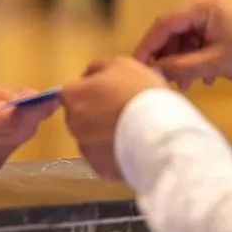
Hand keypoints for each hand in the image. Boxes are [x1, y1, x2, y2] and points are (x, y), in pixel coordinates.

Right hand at [0, 78, 57, 169]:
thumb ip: (0, 94)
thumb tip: (31, 96)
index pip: (14, 118)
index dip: (36, 107)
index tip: (51, 95)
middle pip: (21, 130)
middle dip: (34, 114)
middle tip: (39, 99)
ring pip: (20, 139)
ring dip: (25, 124)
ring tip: (18, 109)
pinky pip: (11, 147)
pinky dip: (14, 134)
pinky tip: (4, 125)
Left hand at [61, 56, 167, 180]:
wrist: (160, 131)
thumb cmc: (139, 91)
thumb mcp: (120, 64)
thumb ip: (98, 67)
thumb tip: (89, 76)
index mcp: (72, 95)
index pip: (74, 91)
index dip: (94, 90)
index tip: (114, 92)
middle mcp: (71, 123)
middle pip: (82, 115)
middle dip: (98, 113)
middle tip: (125, 109)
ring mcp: (85, 148)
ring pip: (93, 138)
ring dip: (106, 134)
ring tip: (134, 130)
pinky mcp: (100, 168)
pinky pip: (105, 158)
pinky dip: (115, 153)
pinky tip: (134, 146)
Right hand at [134, 0, 231, 89]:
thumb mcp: (215, 64)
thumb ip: (180, 66)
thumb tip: (155, 70)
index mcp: (207, 3)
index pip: (166, 22)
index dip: (149, 45)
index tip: (138, 63)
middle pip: (178, 27)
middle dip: (171, 55)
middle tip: (165, 78)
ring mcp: (225, 4)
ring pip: (193, 31)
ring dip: (187, 56)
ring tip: (188, 81)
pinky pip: (208, 31)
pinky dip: (202, 51)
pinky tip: (206, 73)